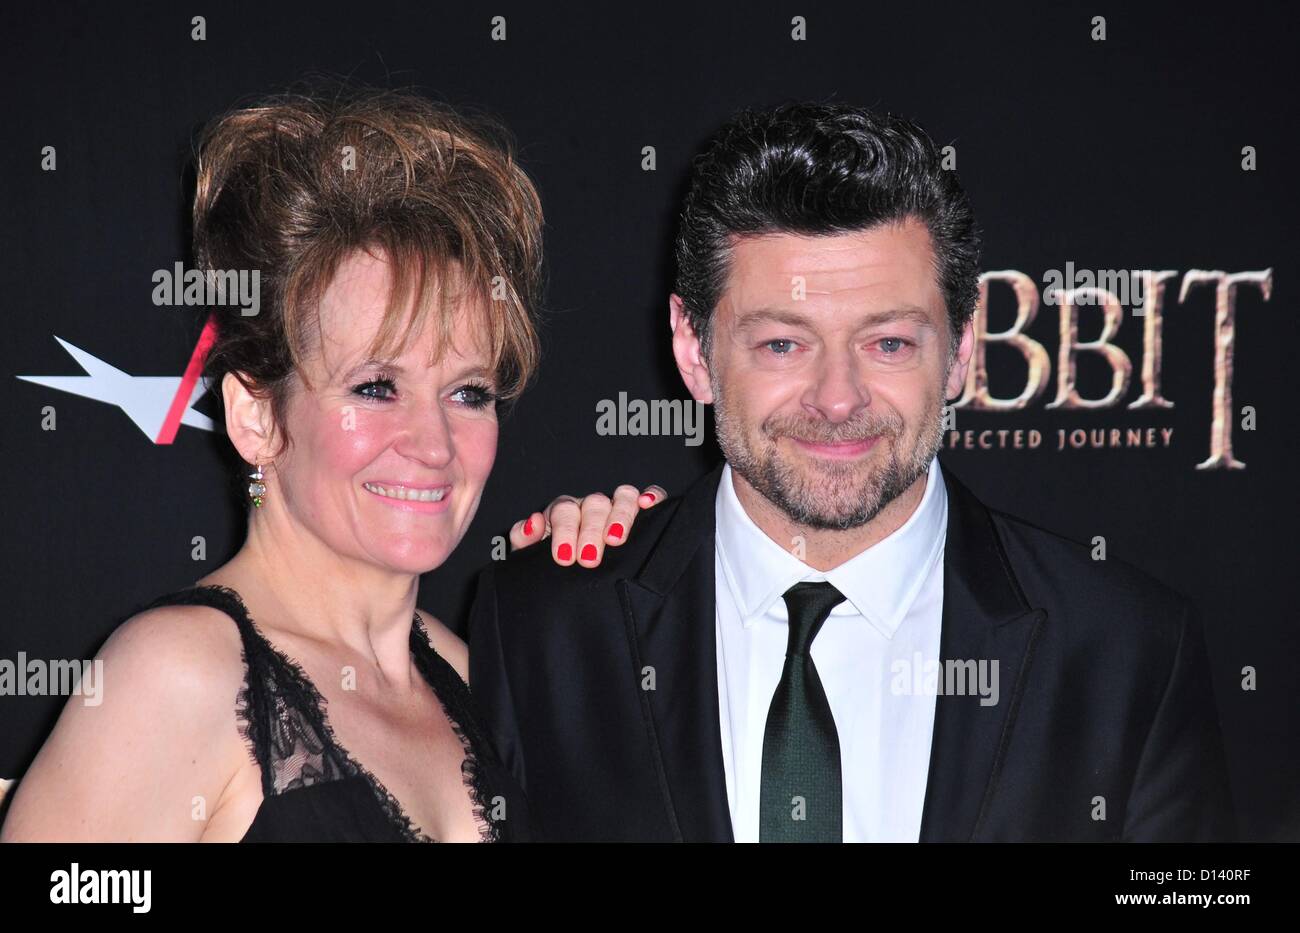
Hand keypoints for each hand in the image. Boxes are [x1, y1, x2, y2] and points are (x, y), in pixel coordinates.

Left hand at [510, 484, 666, 566]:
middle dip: (591, 530)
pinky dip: (652, 496)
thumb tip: (534, 522)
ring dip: (620, 515)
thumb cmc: (552, 567)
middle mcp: (590, 506)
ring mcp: (616, 507)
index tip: (564, 557)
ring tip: (616, 539)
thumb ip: (525, 539)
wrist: (571, 584)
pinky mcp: (641, 512)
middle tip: (588, 558)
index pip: (564, 511)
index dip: (564, 531)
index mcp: (563, 514)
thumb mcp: (531, 557)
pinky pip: (650, 496)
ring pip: (622, 496)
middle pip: (594, 504)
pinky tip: (648, 505)